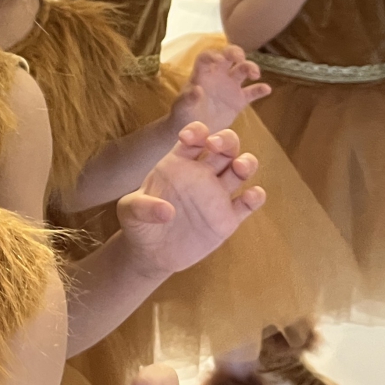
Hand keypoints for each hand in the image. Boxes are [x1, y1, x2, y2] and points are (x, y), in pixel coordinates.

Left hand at [117, 123, 265, 278]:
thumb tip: (167, 212)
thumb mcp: (129, 212)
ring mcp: (217, 195)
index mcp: (178, 163)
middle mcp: (202, 174)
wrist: (150, 254)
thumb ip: (142, 207)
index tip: (188, 138)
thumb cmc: (138, 224)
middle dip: (226, 139)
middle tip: (216, 145)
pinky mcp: (227, 219)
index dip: (196, 131)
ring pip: (241, 169)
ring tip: (240, 168)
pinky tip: (250, 196)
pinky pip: (248, 203)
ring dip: (246, 162)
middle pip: (225, 146)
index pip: (194, 137)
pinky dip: (255, 197)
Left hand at [171, 46, 269, 133]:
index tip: (219, 59)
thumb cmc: (183, 114)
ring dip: (251, 67)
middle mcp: (217, 75)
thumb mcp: (182, 107)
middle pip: (229, 56)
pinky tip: (267, 89)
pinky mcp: (239, 100)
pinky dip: (260, 89)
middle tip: (241, 58)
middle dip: (236, 52)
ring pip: (243, 70)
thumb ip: (188, 98)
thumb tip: (197, 90)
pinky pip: (252, 92)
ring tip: (255, 75)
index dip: (213, 55)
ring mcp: (230, 86)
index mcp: (202, 74)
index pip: (207, 56)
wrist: (193, 132)